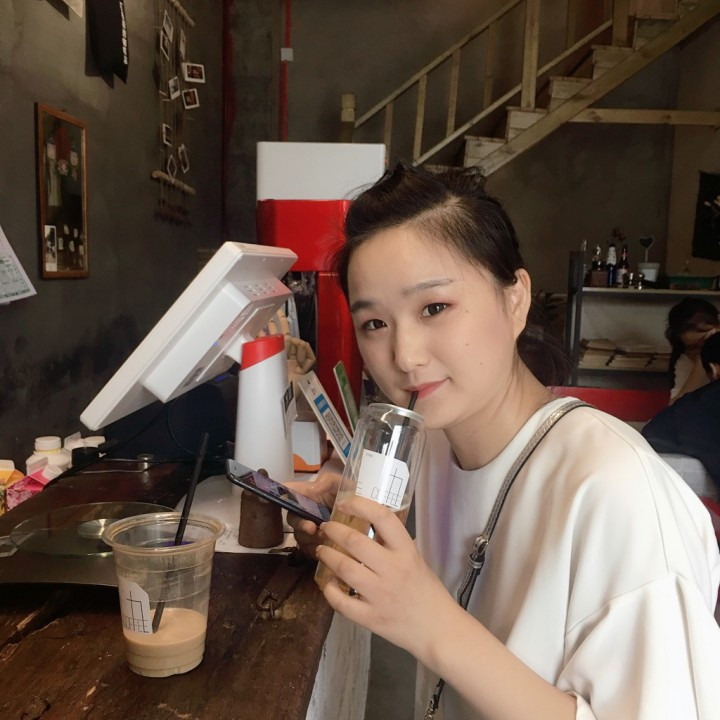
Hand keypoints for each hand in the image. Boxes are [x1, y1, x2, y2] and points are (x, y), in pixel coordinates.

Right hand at [285, 454, 342, 556]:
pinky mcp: (316, 546)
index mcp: (308, 496)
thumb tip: (311, 488)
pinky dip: (315, 551)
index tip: (284, 497)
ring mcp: (310, 530)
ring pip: (300, 537)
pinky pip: (309, 551)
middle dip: (300, 524)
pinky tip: (324, 550)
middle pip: (293, 519)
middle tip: (311, 527)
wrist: (367, 517)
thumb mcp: (342, 483)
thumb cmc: (350, 495)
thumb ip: (327, 481)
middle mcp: (305, 513)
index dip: (282, 494)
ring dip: (310, 539)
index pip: (289, 493)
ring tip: (325, 539)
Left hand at [316, 495, 454, 660]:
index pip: (383, 517)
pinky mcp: (371, 618)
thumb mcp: (416, 559)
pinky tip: (326, 583)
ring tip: (322, 551)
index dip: (360, 505)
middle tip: (326, 528)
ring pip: (345, 569)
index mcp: (406, 552)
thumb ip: (394, 544)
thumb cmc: (428, 592)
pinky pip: (342, 602)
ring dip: (328, 556)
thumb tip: (369, 525)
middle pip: (355, 541)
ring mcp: (380, 595)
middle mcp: (393, 570)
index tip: (344, 503)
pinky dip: (329, 591)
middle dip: (334, 530)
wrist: (438, 630)